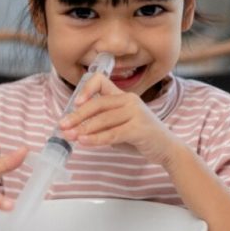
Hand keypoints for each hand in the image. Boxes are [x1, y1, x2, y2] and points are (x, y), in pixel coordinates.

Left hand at [59, 74, 175, 164]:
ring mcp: (135, 113)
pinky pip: (112, 134)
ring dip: (83, 129)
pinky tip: (84, 142)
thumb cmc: (140, 136)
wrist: (166, 148)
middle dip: (77, 116)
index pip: (101, 81)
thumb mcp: (119, 125)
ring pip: (102, 120)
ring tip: (70, 136)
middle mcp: (129, 100)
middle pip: (97, 104)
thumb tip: (75, 128)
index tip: (75, 102)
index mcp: (123, 96)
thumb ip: (102, 122)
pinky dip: (96, 139)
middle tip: (63, 125)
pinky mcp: (138, 128)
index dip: (86, 89)